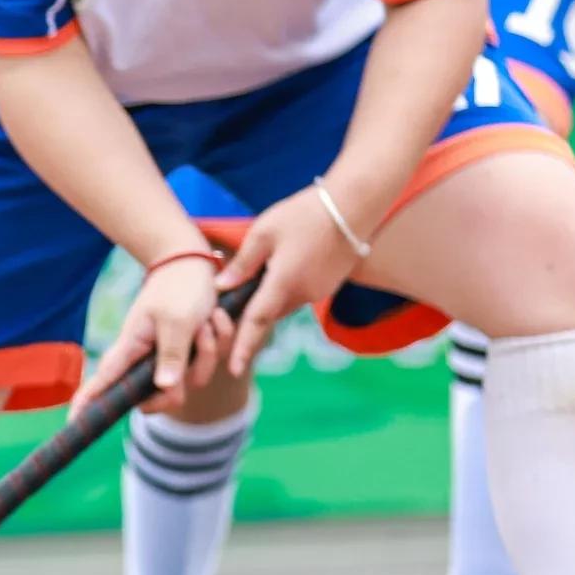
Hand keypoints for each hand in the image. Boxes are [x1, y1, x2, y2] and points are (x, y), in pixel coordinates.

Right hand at [85, 245, 221, 407]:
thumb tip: (165, 389)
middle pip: (160, 398)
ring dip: (208, 350)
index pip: (102, 381)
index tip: (74, 423)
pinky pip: (208, 364)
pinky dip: (217, 341)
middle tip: (198, 345)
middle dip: (188, 376)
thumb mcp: (179, 320)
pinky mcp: (186, 355)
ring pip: (192, 380)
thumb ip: (172, 355)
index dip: (86, 404)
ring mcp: (167, 359)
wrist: (194, 264)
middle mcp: (146, 359)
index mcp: (131, 348)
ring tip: (205, 320)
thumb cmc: (180, 287)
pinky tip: (212, 319)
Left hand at [212, 185, 365, 376]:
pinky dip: (287, 288)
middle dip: (253, 315)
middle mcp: (303, 295)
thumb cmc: (304, 214)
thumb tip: (221, 287)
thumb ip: (243, 263)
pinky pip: (300, 294)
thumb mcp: (264, 233)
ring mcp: (318, 291)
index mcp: (283, 284)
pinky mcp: (329, 284)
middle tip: (233, 302)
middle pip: (270, 313)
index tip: (233, 369)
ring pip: (285, 304)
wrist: (352, 205)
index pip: (257, 323)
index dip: (243, 346)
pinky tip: (285, 265)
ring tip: (261, 274)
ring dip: (271, 298)